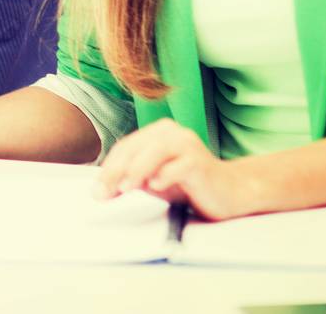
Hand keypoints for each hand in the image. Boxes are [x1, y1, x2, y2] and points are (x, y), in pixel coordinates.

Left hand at [98, 118, 261, 219]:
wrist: (229, 193)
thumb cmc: (188, 185)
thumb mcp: (153, 181)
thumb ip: (131, 179)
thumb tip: (102, 189)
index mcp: (158, 133)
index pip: (125, 148)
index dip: (108, 169)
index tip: (97, 190)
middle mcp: (172, 133)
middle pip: (136, 148)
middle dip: (115, 171)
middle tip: (103, 192)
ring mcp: (188, 145)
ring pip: (155, 151)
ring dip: (137, 170)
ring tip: (125, 188)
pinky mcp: (201, 162)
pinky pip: (180, 166)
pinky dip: (165, 175)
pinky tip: (156, 186)